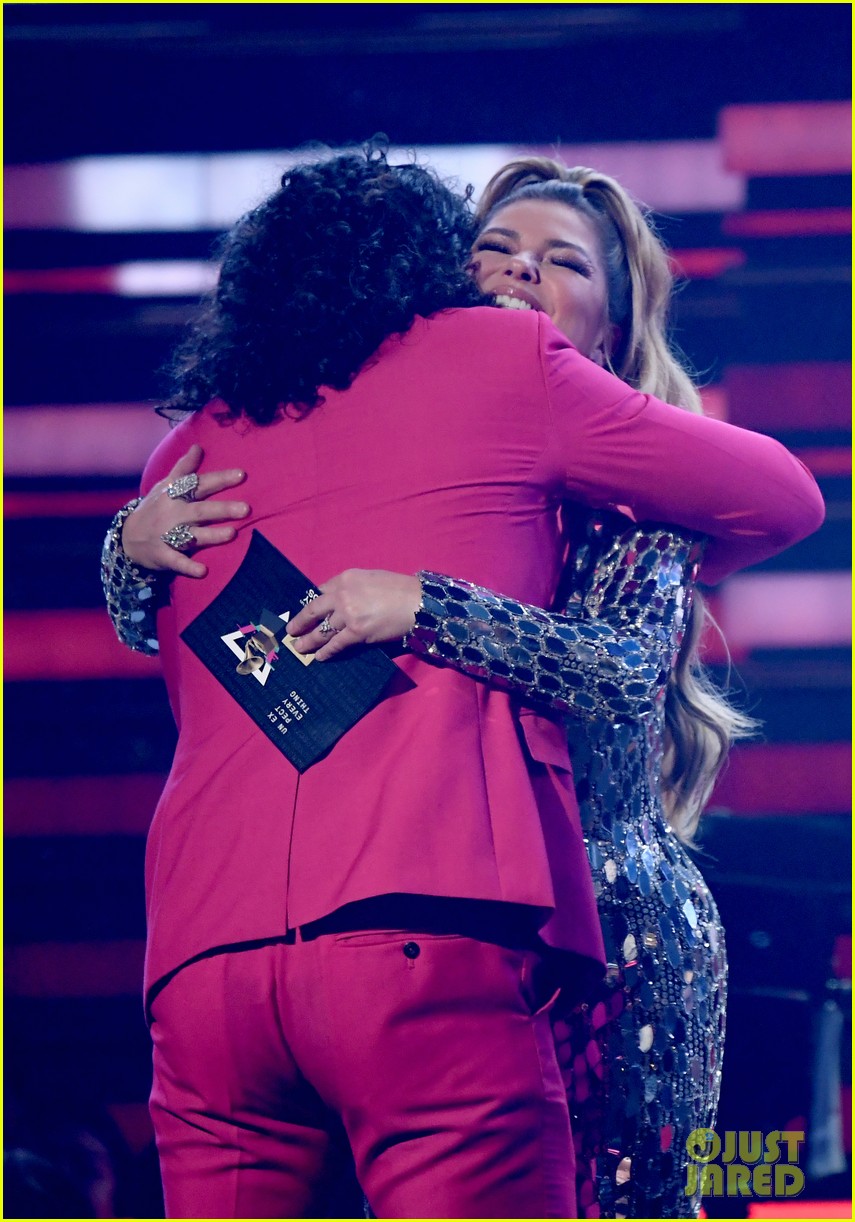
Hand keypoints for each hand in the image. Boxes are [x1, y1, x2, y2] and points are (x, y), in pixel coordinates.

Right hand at [122, 444, 249, 576]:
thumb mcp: (165, 486)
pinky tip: (203, 571)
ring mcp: (167, 535)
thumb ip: (183, 468)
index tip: (242, 474)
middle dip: (222, 509)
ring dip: (212, 536)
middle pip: (200, 510)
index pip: (199, 484)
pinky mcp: (163, 555)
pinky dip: (188, 567)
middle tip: (246, 508)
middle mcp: (173, 514)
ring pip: (192, 535)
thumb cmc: (154, 508)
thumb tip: (198, 446)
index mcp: (175, 495)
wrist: (127, 537)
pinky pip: (176, 561)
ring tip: (232, 533)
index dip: (219, 479)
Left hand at [286, 569, 420, 660]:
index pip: (321, 591)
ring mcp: (348, 614)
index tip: (305, 612)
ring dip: (309, 641)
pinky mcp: (356, 632)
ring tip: (300, 648)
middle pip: (313, 610)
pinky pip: (336, 644)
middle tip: (291, 631)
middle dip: (299, 622)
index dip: (311, 603)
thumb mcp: (371, 578)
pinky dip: (326, 652)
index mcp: (345, 578)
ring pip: (322, 630)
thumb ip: (352, 587)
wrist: (418, 603)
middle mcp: (342, 594)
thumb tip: (338, 600)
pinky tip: (319, 657)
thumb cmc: (399, 589)